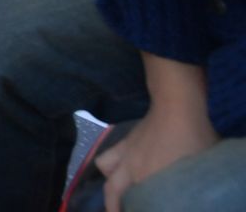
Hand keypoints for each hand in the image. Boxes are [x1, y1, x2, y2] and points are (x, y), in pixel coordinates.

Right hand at [97, 104, 219, 210]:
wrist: (176, 106)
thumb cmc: (193, 136)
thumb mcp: (201, 164)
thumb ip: (193, 180)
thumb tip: (194, 189)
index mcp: (150, 178)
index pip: (140, 200)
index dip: (135, 206)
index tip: (141, 208)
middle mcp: (132, 170)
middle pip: (113, 194)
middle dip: (113, 207)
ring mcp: (125, 155)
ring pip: (105, 173)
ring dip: (110, 185)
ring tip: (116, 193)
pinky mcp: (124, 143)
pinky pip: (107, 158)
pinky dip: (109, 166)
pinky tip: (117, 170)